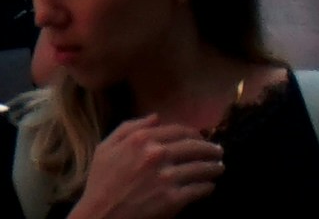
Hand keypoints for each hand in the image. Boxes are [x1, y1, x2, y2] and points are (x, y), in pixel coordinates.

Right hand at [76, 124, 227, 218]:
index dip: (195, 133)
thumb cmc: (99, 186)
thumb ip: (129, 128)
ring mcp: (166, 178)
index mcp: (142, 140)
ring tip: (219, 168)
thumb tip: (156, 117)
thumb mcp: (105, 149)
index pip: (179, 130)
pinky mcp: (171, 200)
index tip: (202, 138)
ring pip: (200, 167)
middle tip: (218, 151)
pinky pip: (197, 189)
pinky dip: (207, 187)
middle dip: (210, 149)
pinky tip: (209, 187)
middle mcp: (157, 154)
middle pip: (194, 146)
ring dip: (213, 167)